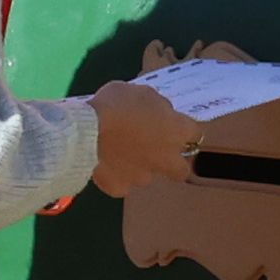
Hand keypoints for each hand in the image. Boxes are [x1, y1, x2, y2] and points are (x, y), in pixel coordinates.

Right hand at [86, 80, 191, 204]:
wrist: (86, 131)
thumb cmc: (116, 104)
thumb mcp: (142, 92)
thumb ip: (156, 106)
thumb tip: (160, 114)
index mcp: (176, 131)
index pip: (194, 133)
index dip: (182, 129)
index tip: (170, 125)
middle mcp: (166, 158)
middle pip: (181, 169)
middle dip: (172, 162)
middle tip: (154, 150)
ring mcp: (143, 177)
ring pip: (146, 175)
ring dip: (138, 165)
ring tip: (118, 152)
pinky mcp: (120, 188)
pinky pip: (121, 183)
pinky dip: (115, 176)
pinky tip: (103, 163)